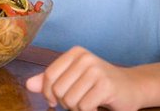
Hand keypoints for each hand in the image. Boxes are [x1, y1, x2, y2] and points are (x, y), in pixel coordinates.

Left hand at [26, 46, 142, 110]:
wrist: (131, 88)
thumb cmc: (99, 84)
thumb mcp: (73, 78)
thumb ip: (51, 80)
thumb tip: (28, 84)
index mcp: (74, 52)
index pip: (49, 75)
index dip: (48, 93)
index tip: (54, 101)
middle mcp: (84, 57)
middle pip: (58, 89)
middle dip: (65, 103)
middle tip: (78, 102)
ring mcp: (95, 70)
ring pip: (70, 100)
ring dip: (77, 109)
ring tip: (88, 103)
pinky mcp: (105, 85)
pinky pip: (83, 107)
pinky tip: (96, 106)